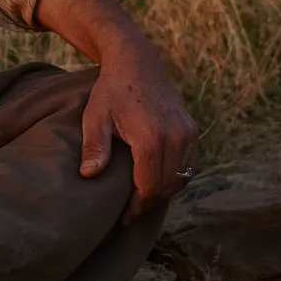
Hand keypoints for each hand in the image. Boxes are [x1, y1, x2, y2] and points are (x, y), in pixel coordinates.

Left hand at [76, 49, 196, 215]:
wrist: (137, 63)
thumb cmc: (111, 91)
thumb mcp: (95, 117)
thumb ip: (94, 147)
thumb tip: (89, 175)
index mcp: (151, 139)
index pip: (148, 187)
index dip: (136, 207)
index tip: (123, 217)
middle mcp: (175, 138)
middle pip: (165, 187)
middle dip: (147, 203)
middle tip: (129, 212)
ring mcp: (187, 133)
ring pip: (180, 179)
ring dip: (162, 191)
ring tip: (140, 198)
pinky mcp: (192, 130)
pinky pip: (188, 166)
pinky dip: (174, 177)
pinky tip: (155, 179)